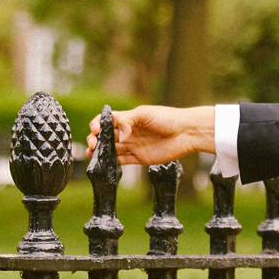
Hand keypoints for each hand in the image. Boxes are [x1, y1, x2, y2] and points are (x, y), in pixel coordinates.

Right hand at [86, 106, 215, 165]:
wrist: (186, 133)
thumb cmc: (167, 118)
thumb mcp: (145, 114)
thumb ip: (128, 121)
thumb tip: (119, 136)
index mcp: (127, 119)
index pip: (106, 121)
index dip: (97, 125)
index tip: (96, 130)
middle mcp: (128, 132)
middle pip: (105, 137)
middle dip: (95, 140)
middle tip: (93, 144)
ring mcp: (133, 145)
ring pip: (111, 150)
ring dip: (100, 153)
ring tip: (93, 156)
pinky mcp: (139, 158)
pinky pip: (122, 161)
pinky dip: (112, 163)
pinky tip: (105, 164)